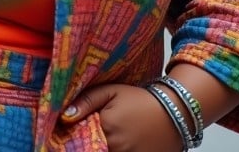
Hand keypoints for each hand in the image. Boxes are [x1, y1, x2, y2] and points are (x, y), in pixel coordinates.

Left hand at [62, 82, 184, 151]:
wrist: (174, 111)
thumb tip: (64, 116)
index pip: (82, 140)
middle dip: (92, 143)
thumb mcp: (111, 92)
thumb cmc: (140, 99)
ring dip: (103, 147)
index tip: (75, 132)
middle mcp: (117, 147)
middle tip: (97, 133)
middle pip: (95, 149)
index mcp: (106, 128)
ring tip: (113, 136)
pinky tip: (120, 142)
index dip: (77, 137)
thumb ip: (86, 101)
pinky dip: (119, 150)